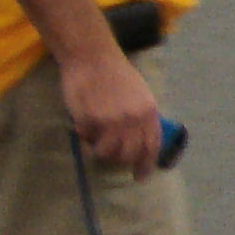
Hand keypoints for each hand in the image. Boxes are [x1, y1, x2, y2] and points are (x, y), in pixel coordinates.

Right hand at [59, 45, 164, 173]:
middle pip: (128, 154)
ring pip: (106, 152)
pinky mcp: (90, 119)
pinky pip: (87, 138)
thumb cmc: (116, 74)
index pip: (151, 146)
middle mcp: (133, 119)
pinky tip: (82, 122)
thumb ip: (141, 118)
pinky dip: (84, 135)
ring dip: (99, 149)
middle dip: (118, 159)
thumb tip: (139, 142)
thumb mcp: (140, 95)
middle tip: (109, 155)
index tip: (141, 176)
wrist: (93, 58)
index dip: (146, 164)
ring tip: (94, 138)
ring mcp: (111, 120)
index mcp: (149, 111)